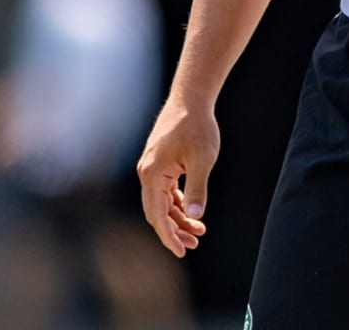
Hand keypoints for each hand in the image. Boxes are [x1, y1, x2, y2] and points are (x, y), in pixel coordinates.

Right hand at [136, 94, 218, 257]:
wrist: (191, 97)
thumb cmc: (197, 126)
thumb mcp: (202, 160)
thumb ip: (196, 190)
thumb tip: (195, 216)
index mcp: (152, 174)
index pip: (157, 215)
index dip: (169, 236)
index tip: (182, 252)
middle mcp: (146, 172)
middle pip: (157, 211)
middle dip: (174, 230)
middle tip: (194, 243)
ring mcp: (151, 167)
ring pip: (162, 202)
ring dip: (177, 217)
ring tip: (198, 231)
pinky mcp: (159, 162)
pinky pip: (165, 190)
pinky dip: (177, 202)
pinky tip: (191, 212)